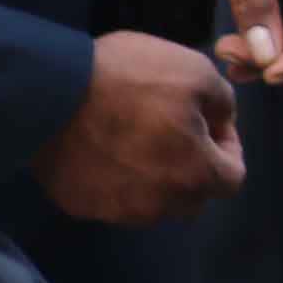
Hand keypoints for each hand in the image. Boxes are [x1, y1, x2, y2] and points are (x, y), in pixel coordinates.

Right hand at [30, 32, 243, 225]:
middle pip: (193, 197)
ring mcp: (115, 211)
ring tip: (139, 139)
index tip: (210, 124)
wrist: (50, 91)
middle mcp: (157, 205)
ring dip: (157, 179)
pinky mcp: (80, 207)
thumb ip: (223, 104)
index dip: (229, 148)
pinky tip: (107, 148)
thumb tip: (221, 124)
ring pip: (154, 204)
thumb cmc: (130, 77)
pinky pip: (114, 200)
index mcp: (193, 175)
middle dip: (195, 167)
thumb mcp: (197, 71)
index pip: (232, 180)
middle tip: (177, 130)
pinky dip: (118, 181)